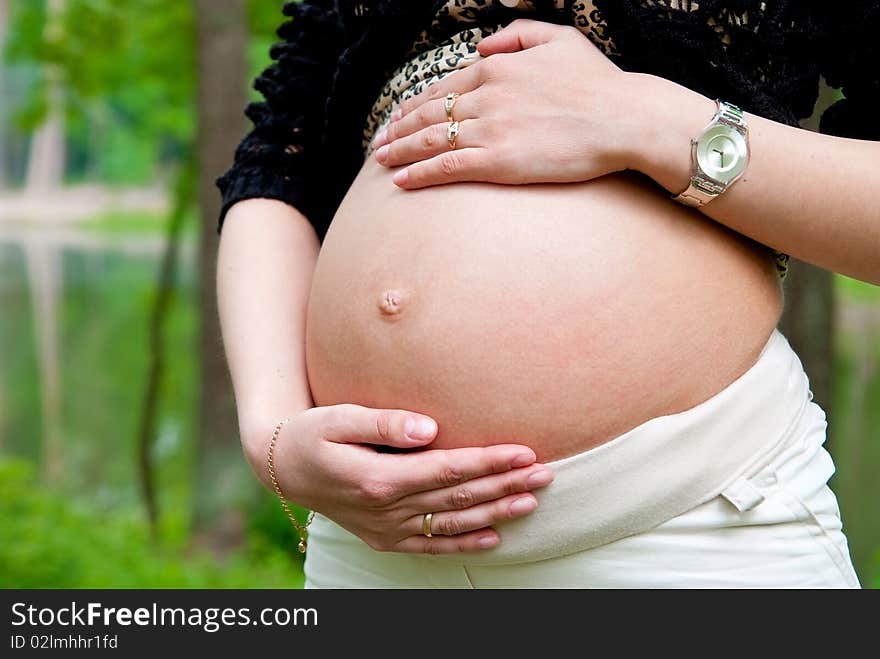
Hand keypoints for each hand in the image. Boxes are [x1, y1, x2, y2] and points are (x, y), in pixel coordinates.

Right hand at [261, 403, 553, 553]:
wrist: (283, 468)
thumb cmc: (311, 433)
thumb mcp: (337, 418)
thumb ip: (382, 421)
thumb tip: (428, 427)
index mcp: (379, 477)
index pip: (447, 469)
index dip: (488, 461)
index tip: (523, 450)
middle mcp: (387, 508)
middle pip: (458, 497)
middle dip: (505, 484)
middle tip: (545, 472)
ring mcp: (387, 528)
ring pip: (452, 522)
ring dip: (496, 512)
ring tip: (533, 500)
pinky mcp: (385, 537)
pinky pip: (432, 545)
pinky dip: (464, 543)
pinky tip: (495, 537)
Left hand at [371, 18, 643, 188]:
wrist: (624, 118)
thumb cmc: (599, 82)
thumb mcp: (560, 38)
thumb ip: (517, 35)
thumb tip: (481, 48)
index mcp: (497, 67)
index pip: (443, 87)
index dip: (416, 104)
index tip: (400, 117)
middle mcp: (486, 95)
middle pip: (429, 113)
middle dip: (399, 129)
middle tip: (380, 143)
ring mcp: (489, 129)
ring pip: (430, 140)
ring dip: (400, 152)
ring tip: (381, 161)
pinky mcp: (497, 161)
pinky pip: (447, 167)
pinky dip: (419, 174)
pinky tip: (401, 181)